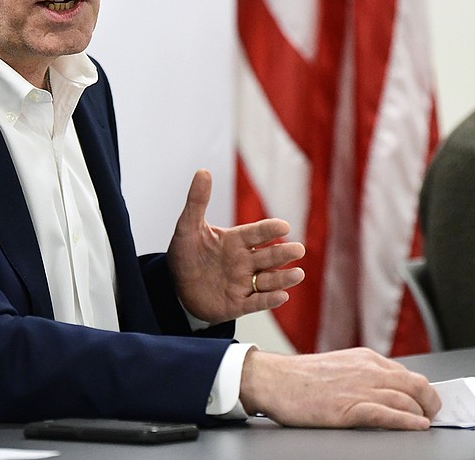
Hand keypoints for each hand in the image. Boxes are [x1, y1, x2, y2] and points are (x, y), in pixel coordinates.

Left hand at [167, 169, 304, 324]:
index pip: (257, 233)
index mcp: (236, 241)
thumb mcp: (188, 227)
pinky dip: (269, 300)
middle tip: (298, 250)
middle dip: (283, 254)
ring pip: (268, 280)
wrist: (176, 286)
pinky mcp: (238, 303)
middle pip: (268, 256)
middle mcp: (244, 261)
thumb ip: (197, 201)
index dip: (269, 230)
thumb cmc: (186, 253)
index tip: (283, 226)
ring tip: (298, 274)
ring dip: (283, 278)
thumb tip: (203, 171)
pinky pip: (256, 302)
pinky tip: (282, 296)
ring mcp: (243, 283)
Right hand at [239, 347, 440, 429]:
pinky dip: (407, 422)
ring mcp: (359, 389)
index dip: (423, 390)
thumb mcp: (341, 365)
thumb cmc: (302, 377)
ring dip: (422, 413)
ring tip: (428, 422)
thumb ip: (364, 374)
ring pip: (406, 399)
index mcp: (366, 358)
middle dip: (431, 401)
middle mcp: (367, 370)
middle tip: (435, 413)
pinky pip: (387, 415)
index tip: (429, 401)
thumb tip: (388, 389)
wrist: (275, 380)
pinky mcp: (349, 409)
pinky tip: (417, 426)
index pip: (407, 373)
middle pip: (415, 384)